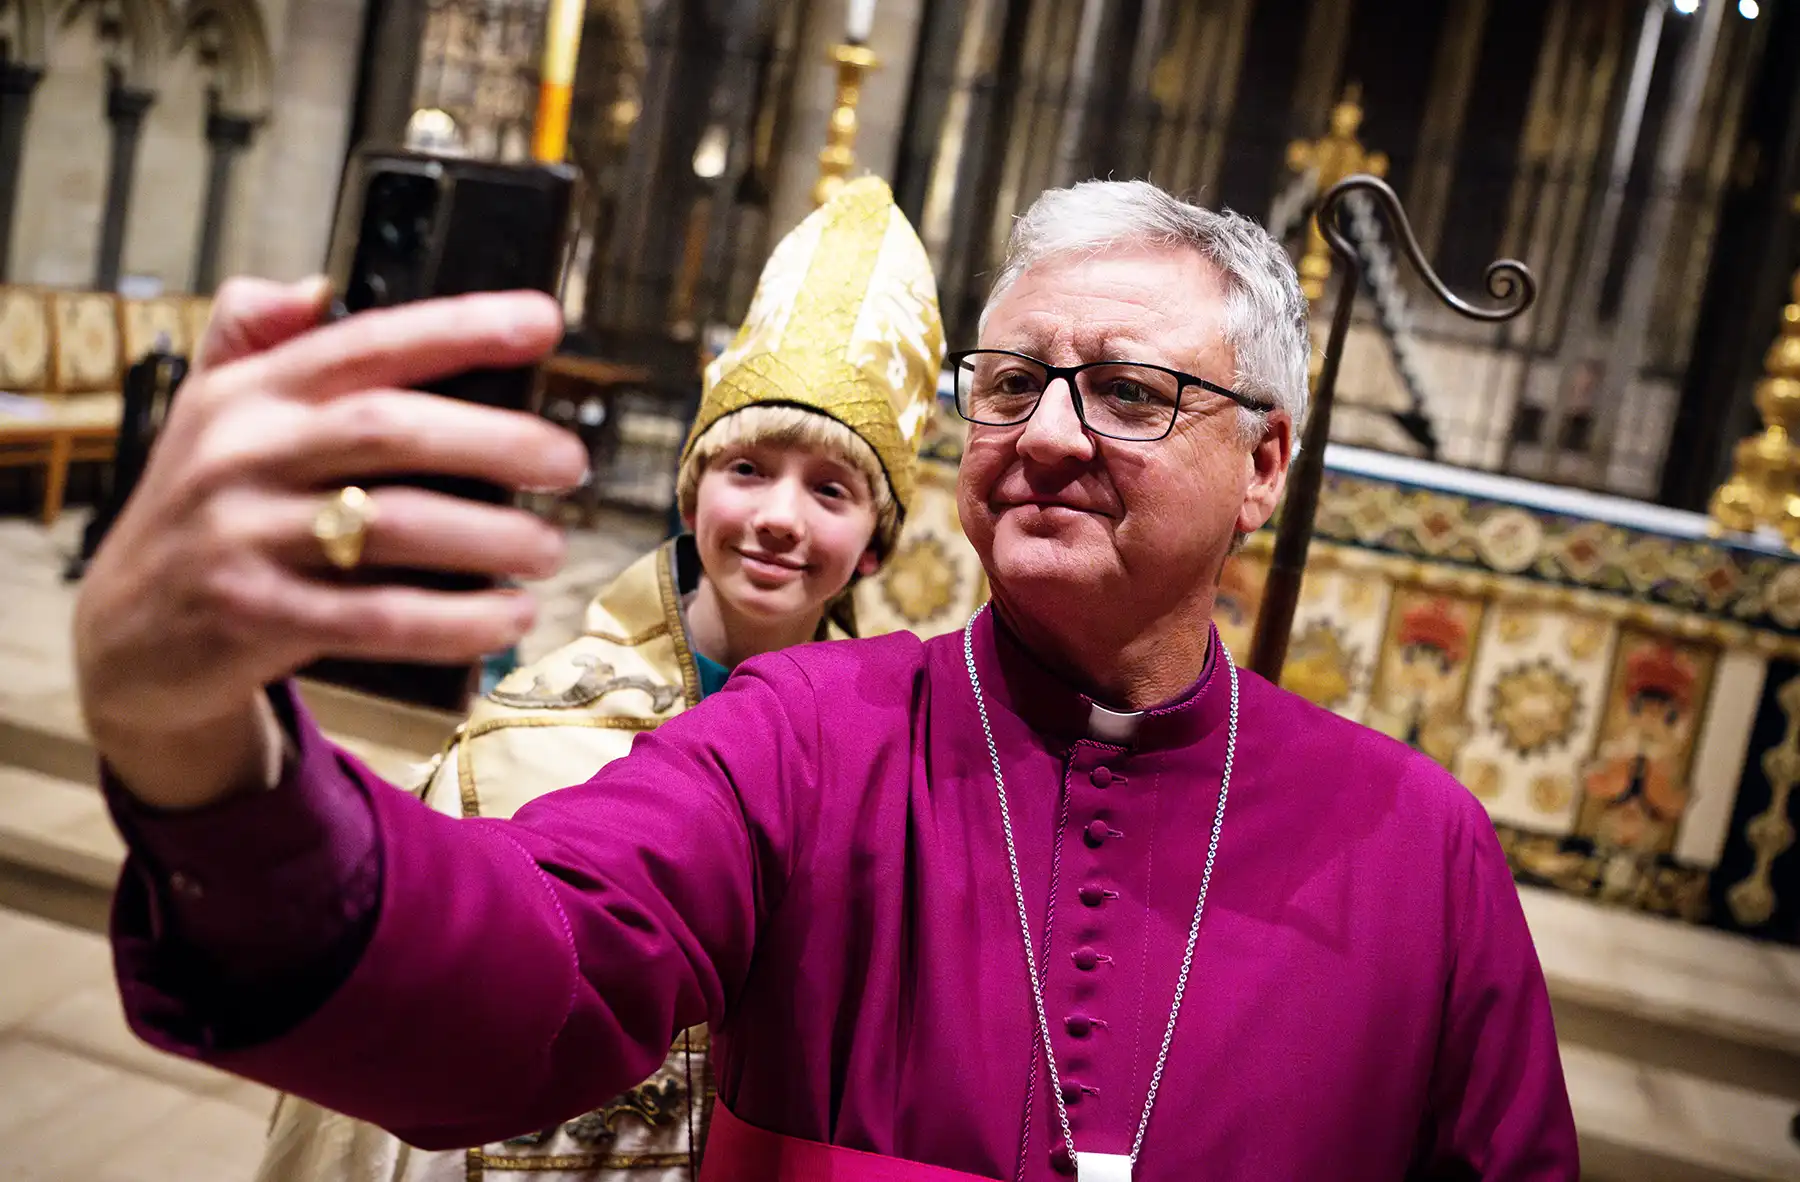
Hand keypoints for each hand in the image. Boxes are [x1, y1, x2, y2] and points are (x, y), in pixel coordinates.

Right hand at [75, 277, 588, 808]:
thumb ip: (257, 340)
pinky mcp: (253, 617)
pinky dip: (456, 620)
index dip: (460, 326)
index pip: (365, 342)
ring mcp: (242, 537)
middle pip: (392, 431)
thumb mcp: (213, 415)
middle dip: (499, 441)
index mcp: (248, 394)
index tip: (545, 320)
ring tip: (550, 548)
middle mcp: (241, 454)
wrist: (124, 640)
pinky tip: (510, 616)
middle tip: (571, 462)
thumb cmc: (206, 513)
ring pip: (394, 527)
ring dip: (491, 537)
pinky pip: (378, 617)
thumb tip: (315, 286)